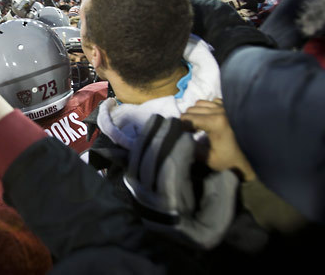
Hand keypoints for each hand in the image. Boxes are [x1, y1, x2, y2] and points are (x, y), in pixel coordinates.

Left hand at [124, 115, 238, 248]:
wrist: (180, 240)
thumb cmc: (203, 226)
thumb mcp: (219, 218)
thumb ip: (224, 195)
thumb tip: (227, 172)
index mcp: (170, 207)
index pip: (171, 172)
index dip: (179, 151)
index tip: (189, 134)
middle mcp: (148, 199)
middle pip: (152, 161)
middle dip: (162, 137)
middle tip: (174, 120)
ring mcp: (136, 191)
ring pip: (139, 158)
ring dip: (149, 135)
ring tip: (159, 118)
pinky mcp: (131, 186)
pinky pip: (132, 160)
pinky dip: (139, 143)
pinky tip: (148, 129)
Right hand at [181, 99, 255, 180]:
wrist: (247, 158)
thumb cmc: (227, 161)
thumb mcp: (206, 158)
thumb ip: (190, 146)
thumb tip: (178, 137)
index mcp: (215, 122)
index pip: (186, 118)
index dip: (181, 128)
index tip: (184, 137)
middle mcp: (220, 110)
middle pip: (191, 110)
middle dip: (187, 121)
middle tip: (190, 133)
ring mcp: (225, 106)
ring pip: (199, 103)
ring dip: (195, 114)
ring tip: (199, 126)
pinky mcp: (228, 106)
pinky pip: (210, 101)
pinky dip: (206, 109)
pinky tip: (209, 119)